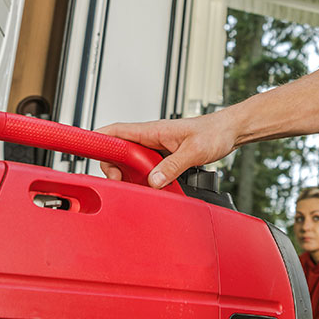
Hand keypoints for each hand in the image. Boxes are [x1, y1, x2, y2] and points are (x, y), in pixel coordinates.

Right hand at [96, 113, 235, 188]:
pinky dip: (143, 178)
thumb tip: (153, 181)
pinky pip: (145, 168)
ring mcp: (156, 148)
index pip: (115, 131)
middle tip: (121, 183)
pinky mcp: (164, 156)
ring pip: (131, 161)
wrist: (230, 131)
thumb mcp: (194, 151)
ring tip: (137, 188)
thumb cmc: (215, 132)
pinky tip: (151, 188)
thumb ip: (173, 166)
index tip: (88, 153)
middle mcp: (151, 138)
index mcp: (152, 130)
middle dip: (113, 168)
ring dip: (129, 175)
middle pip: (118, 151)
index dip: (98, 140)